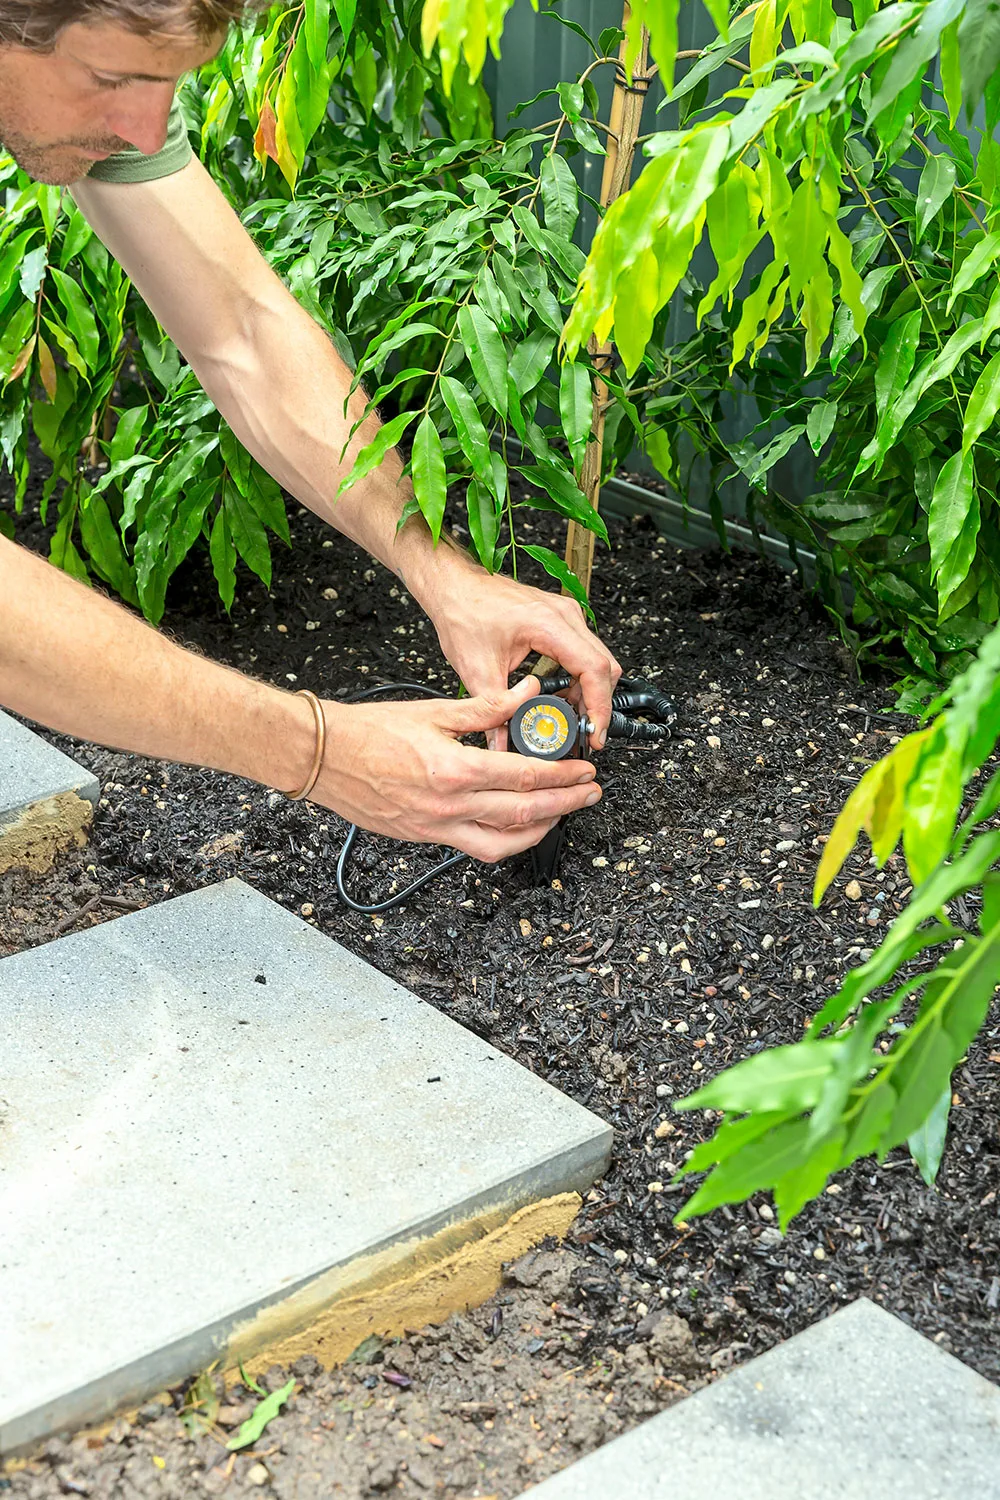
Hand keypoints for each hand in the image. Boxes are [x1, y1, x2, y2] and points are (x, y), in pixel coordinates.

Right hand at [313, 676, 601, 860]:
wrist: (322, 756)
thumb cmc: (369, 731)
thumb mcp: (434, 710)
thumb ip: (488, 706)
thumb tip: (527, 693)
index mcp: (454, 768)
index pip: (524, 776)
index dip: (562, 775)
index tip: (583, 770)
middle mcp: (448, 804)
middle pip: (524, 812)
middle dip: (565, 804)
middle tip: (589, 794)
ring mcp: (436, 826)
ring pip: (504, 843)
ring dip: (540, 830)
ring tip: (561, 814)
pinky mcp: (424, 837)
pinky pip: (476, 849)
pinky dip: (506, 842)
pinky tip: (519, 827)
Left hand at [425, 564, 622, 748]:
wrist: (454, 586)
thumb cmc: (463, 611)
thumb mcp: (477, 670)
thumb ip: (494, 712)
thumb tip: (502, 744)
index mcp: (549, 625)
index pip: (594, 669)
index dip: (599, 706)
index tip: (594, 732)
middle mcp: (564, 615)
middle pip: (605, 666)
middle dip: (599, 704)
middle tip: (585, 732)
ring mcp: (565, 614)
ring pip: (598, 659)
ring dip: (590, 691)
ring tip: (572, 718)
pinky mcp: (560, 619)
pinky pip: (585, 651)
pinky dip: (581, 678)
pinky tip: (564, 696)